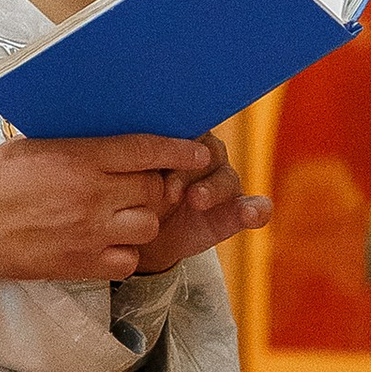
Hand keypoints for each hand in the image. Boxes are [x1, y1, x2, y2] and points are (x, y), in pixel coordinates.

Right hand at [0, 135, 209, 282]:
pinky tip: (109, 245)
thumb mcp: (37, 146)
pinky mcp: (82, 263)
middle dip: (160, 186)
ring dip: (145, 220)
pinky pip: (128, 261)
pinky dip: (126, 253)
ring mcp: (90, 232)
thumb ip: (80, 147)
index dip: (179, 150)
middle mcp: (93, 195)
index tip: (199, 152)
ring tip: (126, 216)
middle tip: (150, 186)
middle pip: (155, 189)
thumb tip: (115, 146)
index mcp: (81, 159)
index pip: (146, 150)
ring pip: (148, 226)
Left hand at [131, 131, 272, 273]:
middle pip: (206, 154)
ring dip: (213, 189)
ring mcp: (222, 182)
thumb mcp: (122, 179)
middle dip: (186, 172)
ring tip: (197, 200)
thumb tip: (114, 146)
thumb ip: (126, 159)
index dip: (171, 146)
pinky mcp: (235, 210)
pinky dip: (256, 210)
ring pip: (226, 179)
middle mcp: (205, 156)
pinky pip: (254, 207)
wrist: (139, 238)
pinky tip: (253, 214)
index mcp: (177, 140)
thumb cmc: (128, 199)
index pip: (180, 133)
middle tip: (169, 192)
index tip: (155, 166)